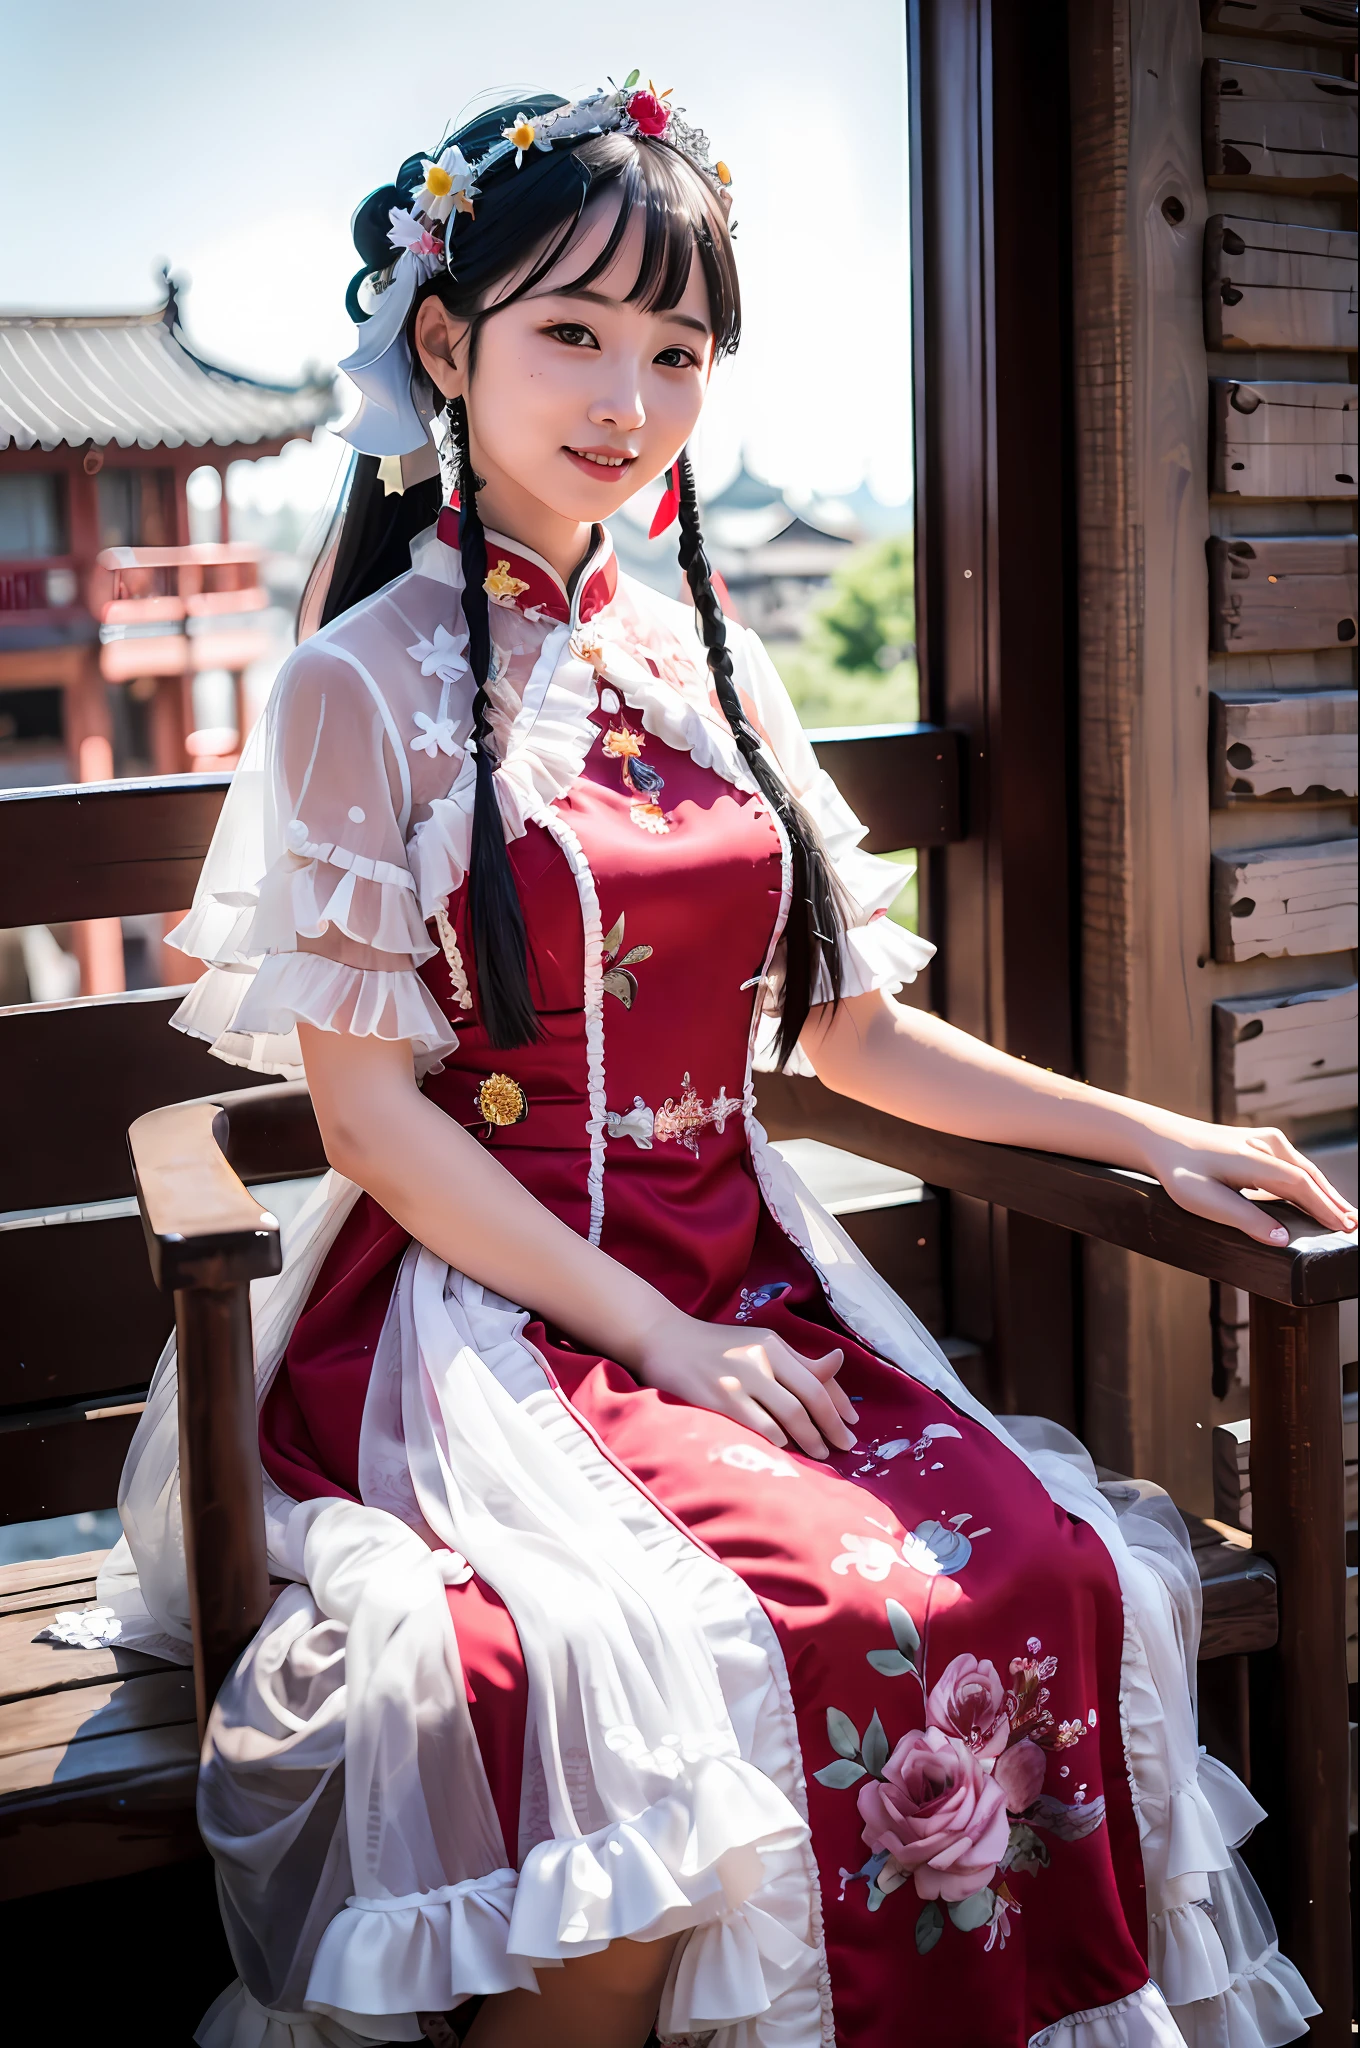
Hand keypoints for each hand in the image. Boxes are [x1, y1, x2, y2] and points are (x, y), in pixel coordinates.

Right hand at [632, 1313, 857, 1459]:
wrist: (665, 1340)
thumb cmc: (716, 1347)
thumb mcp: (758, 1345)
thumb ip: (795, 1360)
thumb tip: (837, 1363)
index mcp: (773, 1344)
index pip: (818, 1378)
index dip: (839, 1404)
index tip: (853, 1424)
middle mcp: (761, 1358)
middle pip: (809, 1397)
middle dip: (831, 1426)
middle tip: (844, 1447)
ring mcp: (740, 1378)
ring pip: (788, 1414)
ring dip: (809, 1438)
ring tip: (820, 1454)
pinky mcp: (720, 1398)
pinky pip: (758, 1424)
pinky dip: (777, 1439)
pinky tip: (786, 1449)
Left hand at [1138, 1118, 1356, 1244]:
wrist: (1160, 1138)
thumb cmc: (1177, 1170)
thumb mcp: (1202, 1200)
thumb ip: (1243, 1218)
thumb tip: (1280, 1239)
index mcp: (1253, 1159)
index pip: (1300, 1185)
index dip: (1324, 1207)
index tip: (1344, 1228)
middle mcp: (1265, 1145)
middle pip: (1310, 1176)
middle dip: (1333, 1202)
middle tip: (1354, 1227)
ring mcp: (1264, 1140)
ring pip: (1304, 1169)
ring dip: (1325, 1192)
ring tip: (1344, 1216)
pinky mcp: (1261, 1141)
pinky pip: (1294, 1165)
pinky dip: (1310, 1182)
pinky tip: (1316, 1196)